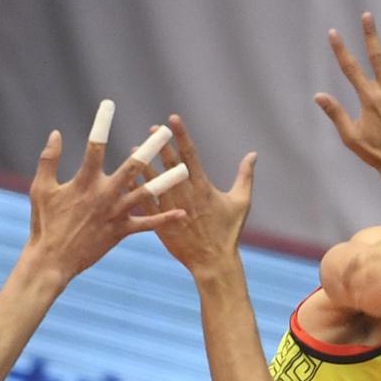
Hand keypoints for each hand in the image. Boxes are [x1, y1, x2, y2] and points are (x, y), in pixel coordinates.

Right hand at [25, 102, 185, 282]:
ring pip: (147, 195)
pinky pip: (148, 225)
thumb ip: (48, 159)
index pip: (94, 146)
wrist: (54, 259)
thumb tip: (56, 133)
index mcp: (84, 181)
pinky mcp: (121, 232)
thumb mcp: (41, 188)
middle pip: (132, 167)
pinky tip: (182, 213)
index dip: (101, 124)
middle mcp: (104, 195)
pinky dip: (165, 219)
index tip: (109, 104)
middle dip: (149, 149)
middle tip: (164, 134)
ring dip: (166, 181)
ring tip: (184, 169)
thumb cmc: (45, 223)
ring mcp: (116, 214)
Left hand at [138, 115, 255, 279]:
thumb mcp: (241, 203)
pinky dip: (136, 189)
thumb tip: (253, 154)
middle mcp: (185, 193)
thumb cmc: (229, 233)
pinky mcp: (161, 222)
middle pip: (169, 162)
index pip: (190, 154)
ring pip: (153, 179)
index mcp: (203, 187)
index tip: (173, 118)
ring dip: (144, 162)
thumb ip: (246, 176)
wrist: (213, 262)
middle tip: (153, 128)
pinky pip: (145, 202)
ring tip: (135, 149)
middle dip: (161, 143)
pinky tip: (128, 178)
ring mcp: (171, 207)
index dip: (181, 134)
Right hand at [315, 13, 380, 178]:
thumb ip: (335, 114)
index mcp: (369, 99)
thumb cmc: (379, 154)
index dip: (341, 50)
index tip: (334, 33)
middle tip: (367, 16)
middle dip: (370, 35)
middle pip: (377, 57)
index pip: (351, 69)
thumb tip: (318, 96)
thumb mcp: (352, 137)